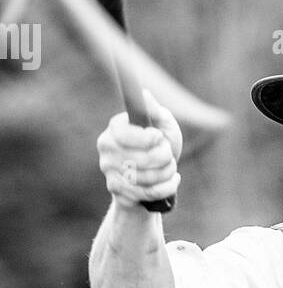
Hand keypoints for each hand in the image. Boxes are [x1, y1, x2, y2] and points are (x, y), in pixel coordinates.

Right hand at [97, 89, 182, 210]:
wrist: (156, 175)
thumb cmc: (160, 144)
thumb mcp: (163, 123)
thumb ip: (155, 111)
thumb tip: (143, 94)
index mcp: (115, 129)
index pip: (125, 135)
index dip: (147, 138)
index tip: (159, 136)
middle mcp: (107, 149)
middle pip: (141, 159)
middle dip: (164, 157)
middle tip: (168, 154)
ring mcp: (109, 171)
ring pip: (146, 178)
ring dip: (167, 172)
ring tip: (170, 167)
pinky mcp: (117, 191)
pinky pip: (148, 193)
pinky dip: (167, 187)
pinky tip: (172, 180)